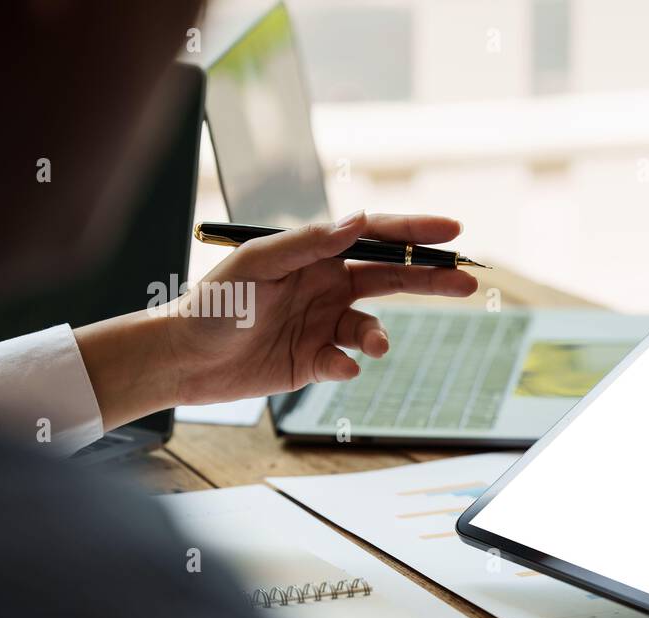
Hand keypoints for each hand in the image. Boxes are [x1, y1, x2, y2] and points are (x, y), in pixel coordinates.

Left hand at [74, 211, 477, 430]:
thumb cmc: (211, 303)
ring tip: (374, 345)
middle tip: (467, 282)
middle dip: (430, 279)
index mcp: (315, 254)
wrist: (182, 358)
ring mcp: (323, 324)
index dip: (415, 233)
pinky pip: (347, 362)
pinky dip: (349, 365)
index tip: (452, 233)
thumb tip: (359, 221)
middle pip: (391, 278)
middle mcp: (326, 285)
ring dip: (379, 335)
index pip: (375, 238)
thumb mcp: (256, 264)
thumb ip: (308, 242)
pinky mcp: (315, 361)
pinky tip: (335, 366)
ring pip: (373, 326)